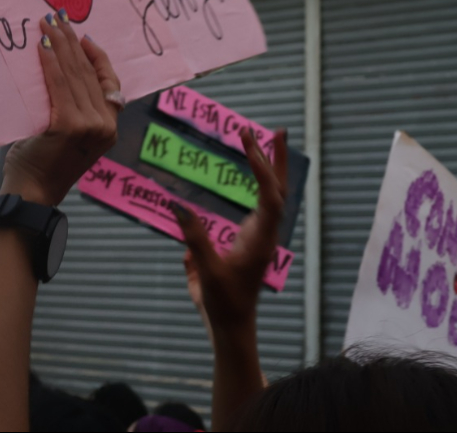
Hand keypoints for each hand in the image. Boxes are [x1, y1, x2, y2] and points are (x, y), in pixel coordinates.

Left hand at [1, 13, 121, 206]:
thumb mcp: (69, 133)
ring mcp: (89, 125)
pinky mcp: (69, 124)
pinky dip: (50, 61)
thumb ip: (76, 107)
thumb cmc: (44, 161)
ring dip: (60, 44)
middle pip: (88, 72)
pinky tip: (41, 46)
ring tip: (47, 24)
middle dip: (72, 41)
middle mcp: (105, 125)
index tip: (82, 35)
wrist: (32, 192)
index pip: (110, 82)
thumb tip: (62, 66)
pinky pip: (59, 83)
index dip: (96, 55)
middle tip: (58, 17)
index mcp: (110, 126)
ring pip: (74, 74)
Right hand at [176, 129, 287, 330]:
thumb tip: (176, 205)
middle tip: (274, 131)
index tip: (250, 145)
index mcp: (260, 241)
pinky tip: (255, 168)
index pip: (270, 198)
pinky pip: (262, 202)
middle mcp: (265, 233)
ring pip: (273, 194)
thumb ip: (194, 237)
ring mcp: (261, 234)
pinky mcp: (252, 238)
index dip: (263, 170)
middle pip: (279, 190)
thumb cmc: (223, 302)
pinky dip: (261, 181)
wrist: (232, 325)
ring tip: (266, 140)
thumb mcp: (206, 271)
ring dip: (271, 167)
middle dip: (276, 160)